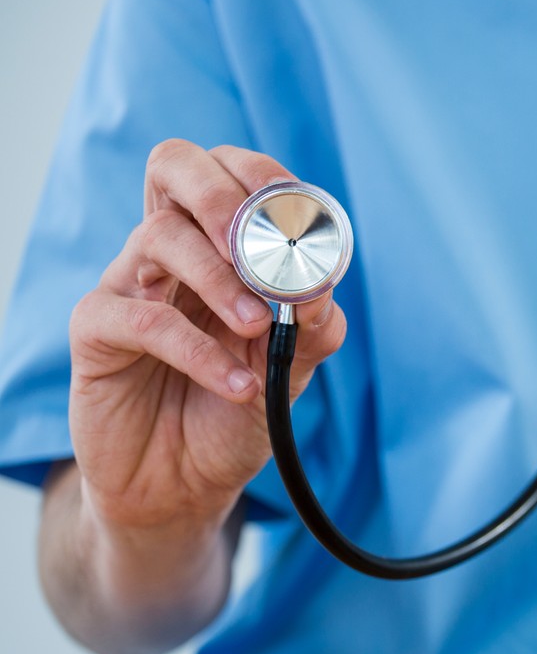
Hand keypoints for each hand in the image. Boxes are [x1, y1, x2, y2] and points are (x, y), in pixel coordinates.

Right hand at [68, 140, 346, 535]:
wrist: (185, 485)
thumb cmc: (236, 414)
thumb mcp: (292, 370)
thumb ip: (312, 327)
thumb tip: (323, 290)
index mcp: (219, 245)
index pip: (228, 171)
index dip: (262, 177)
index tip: (300, 216)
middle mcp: (170, 253)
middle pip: (174, 167)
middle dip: (221, 193)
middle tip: (259, 247)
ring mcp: (129, 286)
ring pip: (160, 238)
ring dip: (220, 279)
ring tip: (259, 329)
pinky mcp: (96, 333)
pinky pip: (141, 320)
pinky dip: (197, 351)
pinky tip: (237, 385)